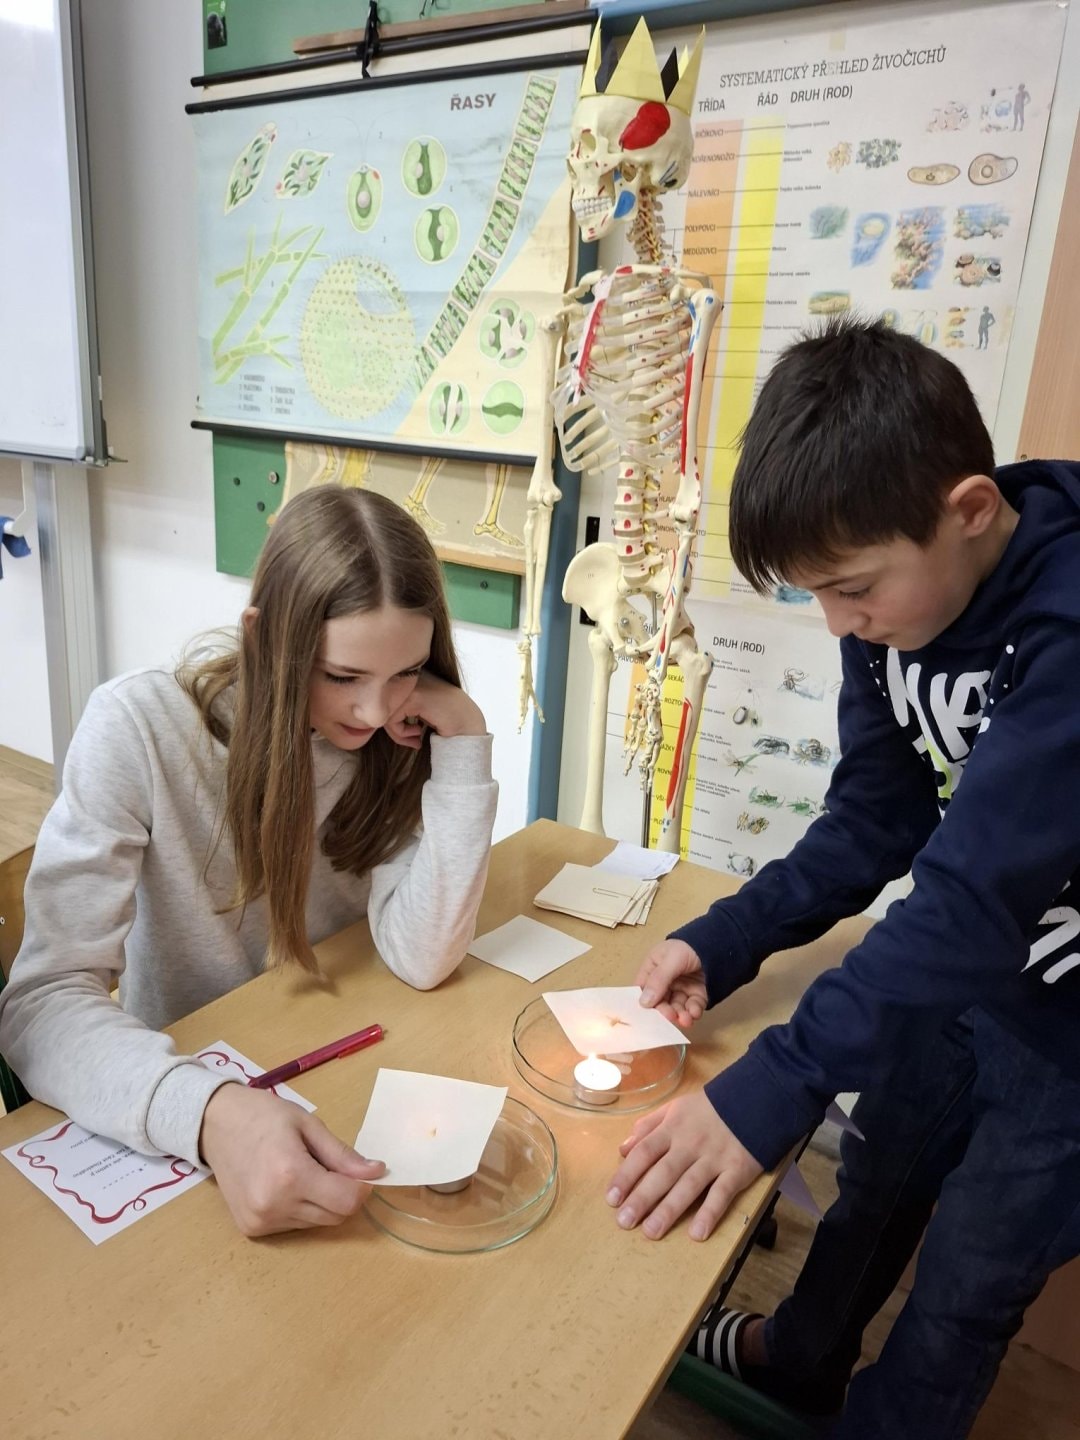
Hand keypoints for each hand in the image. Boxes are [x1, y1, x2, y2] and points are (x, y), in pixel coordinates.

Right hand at [199, 1083, 385, 1236]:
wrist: (214, 1124)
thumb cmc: (264, 1115)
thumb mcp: (308, 1124)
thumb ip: (342, 1154)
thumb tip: (377, 1172)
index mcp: (291, 1175)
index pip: (347, 1202)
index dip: (362, 1188)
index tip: (360, 1171)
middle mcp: (274, 1205)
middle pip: (335, 1216)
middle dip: (343, 1194)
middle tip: (329, 1166)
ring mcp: (260, 1222)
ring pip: (316, 1223)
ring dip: (321, 1202)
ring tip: (301, 1171)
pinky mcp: (251, 1230)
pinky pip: (294, 1226)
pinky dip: (300, 1209)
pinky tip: (284, 1185)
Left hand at [385, 671, 486, 748]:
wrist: (468, 727)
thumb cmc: (443, 721)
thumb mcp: (415, 712)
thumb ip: (395, 709)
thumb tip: (367, 718)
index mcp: (410, 676)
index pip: (382, 697)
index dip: (391, 720)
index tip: (409, 733)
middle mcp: (410, 676)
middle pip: (379, 705)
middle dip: (393, 728)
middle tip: (411, 739)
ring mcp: (412, 684)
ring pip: (382, 712)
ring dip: (397, 732)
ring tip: (416, 736)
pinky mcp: (414, 696)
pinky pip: (390, 718)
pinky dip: (401, 733)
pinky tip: (419, 733)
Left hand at [606, 1091, 762, 1240]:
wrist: (755, 1098)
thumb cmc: (709, 1108)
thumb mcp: (675, 1107)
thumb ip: (648, 1127)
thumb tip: (623, 1149)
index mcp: (672, 1128)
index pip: (644, 1153)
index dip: (626, 1175)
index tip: (611, 1198)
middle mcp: (690, 1144)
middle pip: (663, 1173)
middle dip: (642, 1198)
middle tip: (624, 1221)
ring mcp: (714, 1158)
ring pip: (688, 1186)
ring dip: (669, 1210)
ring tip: (651, 1232)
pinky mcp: (737, 1170)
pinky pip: (722, 1193)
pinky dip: (710, 1213)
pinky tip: (697, 1233)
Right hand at [637, 938, 706, 1029]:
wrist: (718, 943)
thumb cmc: (689, 946)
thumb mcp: (671, 959)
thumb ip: (658, 980)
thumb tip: (644, 1002)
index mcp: (653, 968)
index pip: (644, 989)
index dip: (644, 1002)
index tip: (647, 1015)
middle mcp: (666, 981)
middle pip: (660, 1001)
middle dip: (666, 1011)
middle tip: (671, 1016)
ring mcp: (681, 988)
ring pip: (677, 1007)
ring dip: (680, 1015)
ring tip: (686, 1020)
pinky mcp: (696, 994)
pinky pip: (692, 1007)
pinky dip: (693, 1012)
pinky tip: (694, 1013)